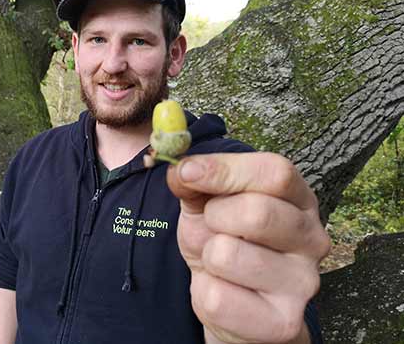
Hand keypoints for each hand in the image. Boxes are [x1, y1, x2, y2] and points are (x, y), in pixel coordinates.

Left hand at [166, 152, 329, 343]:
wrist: (234, 305)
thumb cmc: (224, 241)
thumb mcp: (207, 205)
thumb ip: (196, 183)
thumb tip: (180, 171)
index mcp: (299, 199)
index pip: (275, 172)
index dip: (225, 169)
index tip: (186, 172)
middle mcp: (313, 238)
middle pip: (256, 212)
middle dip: (213, 217)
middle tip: (212, 227)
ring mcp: (304, 283)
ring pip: (226, 254)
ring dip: (206, 256)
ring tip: (218, 263)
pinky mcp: (285, 323)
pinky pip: (217, 298)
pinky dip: (203, 292)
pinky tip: (222, 291)